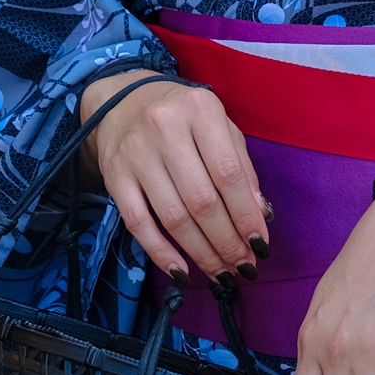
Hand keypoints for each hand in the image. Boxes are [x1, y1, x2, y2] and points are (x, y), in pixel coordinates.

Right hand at [79, 75, 266, 281]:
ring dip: (201, 253)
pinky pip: (138, 224)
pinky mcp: (114, 175)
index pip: (229, 174)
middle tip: (243, 266)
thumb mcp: (219, 127)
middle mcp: (165, 128)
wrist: (121, 101)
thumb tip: (260, 215)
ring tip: (221, 272)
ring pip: (173, 217)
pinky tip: (181, 271)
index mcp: (200, 110)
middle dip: (227, 242)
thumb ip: (242, 167)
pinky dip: (161, 253)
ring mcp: (136, 153)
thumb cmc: (183, 118)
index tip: (260, 245)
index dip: (246, 216)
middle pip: (202, 201)